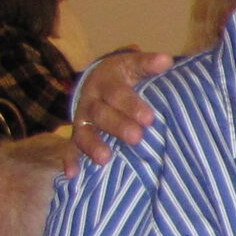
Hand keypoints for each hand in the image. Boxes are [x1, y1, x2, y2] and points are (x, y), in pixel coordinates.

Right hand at [69, 50, 171, 165]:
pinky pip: (70, 148)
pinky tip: (72, 174)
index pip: (118, 93)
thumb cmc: (124, 75)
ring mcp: (82, 118)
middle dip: (118, 126)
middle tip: (137, 137)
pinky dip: (70, 160)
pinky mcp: (77, 134)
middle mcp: (91, 100)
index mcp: (107, 81)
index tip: (149, 118)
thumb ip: (148, 65)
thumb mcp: (133, 65)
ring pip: (84, 132)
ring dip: (93, 145)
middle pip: (101, 114)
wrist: (98, 78)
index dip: (132, 105)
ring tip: (105, 158)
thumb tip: (166, 61)